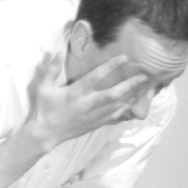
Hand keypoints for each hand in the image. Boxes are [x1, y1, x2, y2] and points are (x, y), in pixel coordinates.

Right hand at [28, 54, 147, 149]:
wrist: (45, 134)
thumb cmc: (44, 110)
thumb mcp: (43, 89)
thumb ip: (51, 70)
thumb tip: (56, 52)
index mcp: (74, 93)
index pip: (95, 77)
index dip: (111, 66)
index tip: (124, 58)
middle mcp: (86, 105)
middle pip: (113, 94)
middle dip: (130, 85)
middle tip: (143, 76)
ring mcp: (92, 116)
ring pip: (117, 106)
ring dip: (132, 96)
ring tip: (143, 87)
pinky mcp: (95, 124)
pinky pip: (114, 116)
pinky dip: (125, 108)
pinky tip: (133, 102)